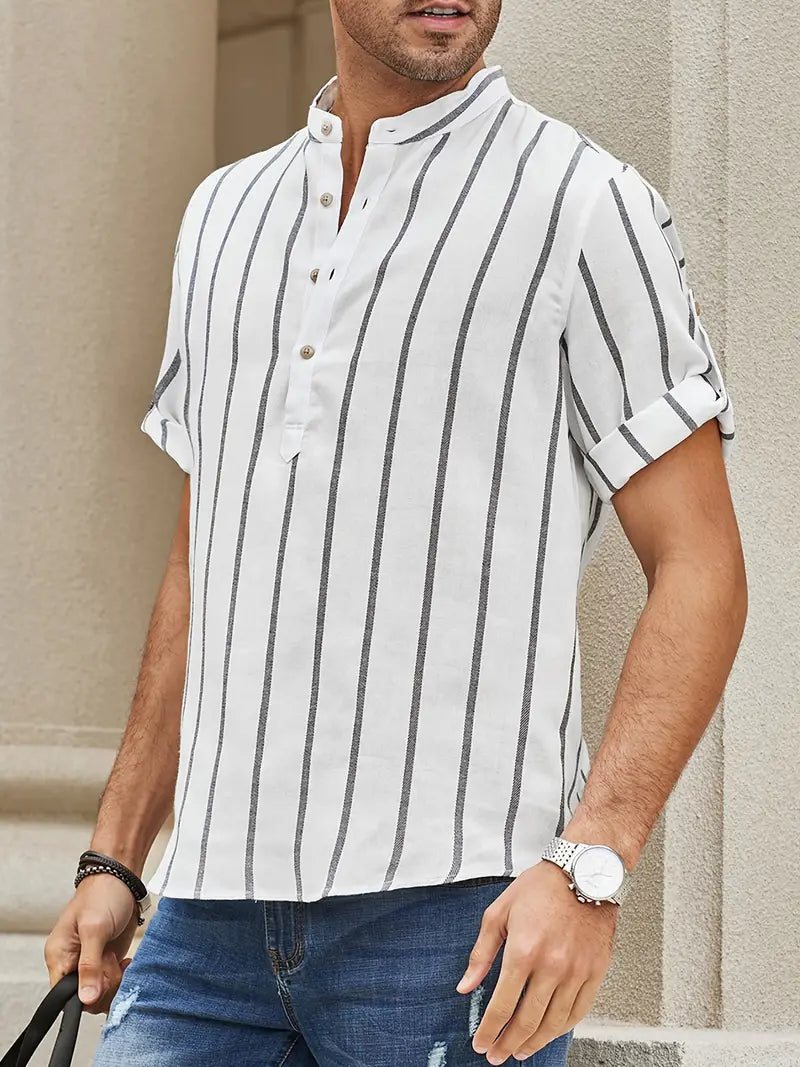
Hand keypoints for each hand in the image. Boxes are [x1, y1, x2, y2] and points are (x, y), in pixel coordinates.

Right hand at [44, 875, 140, 1012]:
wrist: (123, 878)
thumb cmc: (103, 895)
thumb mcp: (94, 929)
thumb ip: (89, 965)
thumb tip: (86, 999)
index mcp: (59, 956)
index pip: (63, 995)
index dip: (84, 995)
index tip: (101, 980)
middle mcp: (73, 963)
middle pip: (85, 998)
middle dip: (103, 986)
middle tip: (111, 963)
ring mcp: (91, 963)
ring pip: (101, 993)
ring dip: (114, 981)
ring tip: (117, 958)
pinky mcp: (107, 961)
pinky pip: (113, 983)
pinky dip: (122, 977)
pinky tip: (126, 962)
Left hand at [456, 861, 616, 1062]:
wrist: (584, 871)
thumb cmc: (541, 887)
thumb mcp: (499, 912)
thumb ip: (481, 953)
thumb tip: (465, 986)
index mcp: (523, 951)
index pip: (502, 1006)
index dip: (489, 1031)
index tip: (480, 1043)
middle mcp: (551, 966)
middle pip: (526, 1021)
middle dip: (507, 1044)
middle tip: (496, 1055)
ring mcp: (576, 972)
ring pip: (553, 1023)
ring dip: (534, 1042)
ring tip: (520, 1050)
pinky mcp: (595, 972)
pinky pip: (578, 1012)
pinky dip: (562, 1028)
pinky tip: (549, 1032)